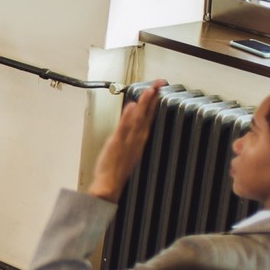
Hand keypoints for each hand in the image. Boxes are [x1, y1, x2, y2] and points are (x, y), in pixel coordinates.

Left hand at [87, 80, 166, 202]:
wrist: (109, 185)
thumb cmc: (115, 169)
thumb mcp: (126, 149)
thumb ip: (129, 131)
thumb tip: (131, 115)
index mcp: (139, 140)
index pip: (148, 117)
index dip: (153, 102)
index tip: (157, 89)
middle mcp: (136, 140)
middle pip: (147, 115)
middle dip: (153, 98)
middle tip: (160, 83)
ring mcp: (127, 141)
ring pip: (138, 119)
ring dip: (144, 103)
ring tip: (150, 89)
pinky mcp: (117, 144)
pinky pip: (124, 128)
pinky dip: (129, 117)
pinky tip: (132, 106)